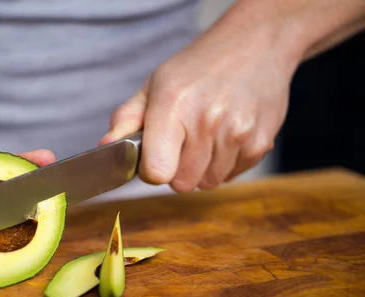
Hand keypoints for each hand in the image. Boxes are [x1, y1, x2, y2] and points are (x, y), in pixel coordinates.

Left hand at [99, 19, 298, 192]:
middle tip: (182, 142)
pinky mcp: (261, 143)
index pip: (156, 172)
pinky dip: (226, 164)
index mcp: (174, 106)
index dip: (151, 171)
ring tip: (205, 137)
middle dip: (177, 170)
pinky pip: (233, 175)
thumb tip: (104, 146)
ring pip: (208, 183)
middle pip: (182, 183)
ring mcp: (238, 133)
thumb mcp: (155, 85)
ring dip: (202, 169)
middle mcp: (207, 122)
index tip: (154, 158)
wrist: (255, 45)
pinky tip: (226, 136)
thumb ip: (126, 119)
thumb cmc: (198, 67)